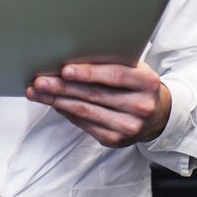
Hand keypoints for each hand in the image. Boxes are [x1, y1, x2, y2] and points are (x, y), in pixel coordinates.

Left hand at [25, 61, 170, 147]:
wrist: (159, 114)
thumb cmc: (138, 83)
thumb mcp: (135, 67)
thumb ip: (113, 61)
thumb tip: (73, 55)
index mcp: (147, 82)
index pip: (114, 76)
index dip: (88, 73)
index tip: (64, 69)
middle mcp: (140, 106)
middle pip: (95, 95)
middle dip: (63, 87)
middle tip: (39, 80)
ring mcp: (129, 126)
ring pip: (86, 111)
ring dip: (57, 100)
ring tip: (37, 91)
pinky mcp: (116, 140)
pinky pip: (85, 124)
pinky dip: (66, 112)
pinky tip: (53, 102)